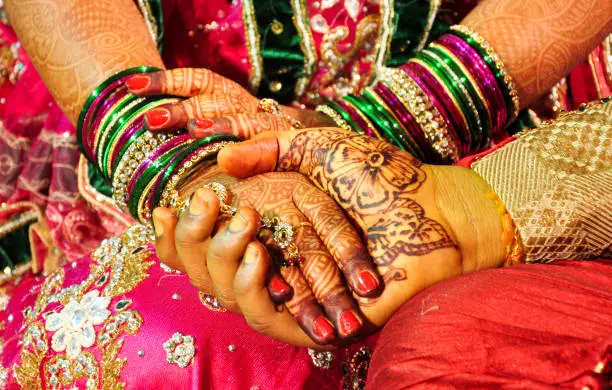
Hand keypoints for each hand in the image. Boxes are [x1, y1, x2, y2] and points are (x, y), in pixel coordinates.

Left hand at [126, 68, 333, 137]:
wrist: (307, 141)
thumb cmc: (250, 137)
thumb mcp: (223, 121)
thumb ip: (192, 120)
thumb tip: (145, 125)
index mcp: (227, 93)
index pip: (194, 80)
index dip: (164, 81)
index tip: (130, 87)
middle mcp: (245, 103)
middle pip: (211, 99)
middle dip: (182, 107)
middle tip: (151, 120)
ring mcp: (267, 124)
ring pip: (239, 119)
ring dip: (216, 125)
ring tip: (193, 132)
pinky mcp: (285, 145)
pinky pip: (267, 144)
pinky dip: (249, 149)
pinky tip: (229, 159)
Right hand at [152, 170, 381, 345]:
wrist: (428, 208)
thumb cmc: (376, 175)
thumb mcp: (316, 148)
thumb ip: (269, 148)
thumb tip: (219, 159)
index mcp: (273, 227)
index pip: (210, 238)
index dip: (181, 228)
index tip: (161, 207)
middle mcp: (276, 261)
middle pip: (211, 269)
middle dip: (196, 241)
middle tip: (203, 203)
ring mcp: (294, 290)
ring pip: (232, 294)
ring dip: (221, 263)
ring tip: (237, 227)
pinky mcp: (314, 316)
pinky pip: (269, 316)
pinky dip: (253, 291)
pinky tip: (259, 257)